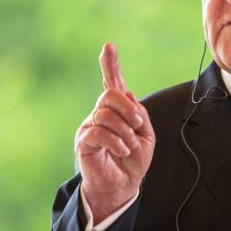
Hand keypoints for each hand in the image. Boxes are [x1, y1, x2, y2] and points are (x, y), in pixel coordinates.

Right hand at [75, 42, 154, 223]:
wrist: (123, 185)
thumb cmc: (134, 160)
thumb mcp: (146, 135)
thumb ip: (139, 115)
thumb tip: (129, 94)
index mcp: (118, 110)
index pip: (113, 82)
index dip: (110, 64)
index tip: (109, 46)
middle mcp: (102, 114)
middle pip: (110, 95)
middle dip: (127, 108)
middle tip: (137, 125)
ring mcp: (91, 126)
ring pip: (105, 113)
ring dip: (124, 130)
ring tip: (129, 145)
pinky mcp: (84, 141)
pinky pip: (98, 132)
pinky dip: (115, 141)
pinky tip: (122, 150)